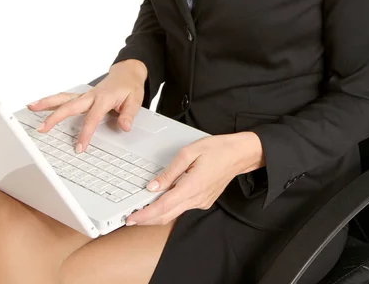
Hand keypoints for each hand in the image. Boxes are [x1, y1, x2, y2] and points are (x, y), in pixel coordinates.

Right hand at [26, 60, 146, 151]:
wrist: (127, 72)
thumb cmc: (130, 86)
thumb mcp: (135, 100)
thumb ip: (128, 114)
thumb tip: (124, 126)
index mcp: (104, 98)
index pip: (92, 118)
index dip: (85, 133)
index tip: (79, 147)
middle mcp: (91, 95)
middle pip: (69, 106)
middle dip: (54, 117)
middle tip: (42, 129)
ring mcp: (85, 95)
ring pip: (63, 98)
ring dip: (46, 103)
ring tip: (31, 107)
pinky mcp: (82, 96)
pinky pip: (65, 98)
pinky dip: (51, 101)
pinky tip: (39, 104)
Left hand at [125, 133, 242, 226]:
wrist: (238, 154)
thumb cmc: (216, 149)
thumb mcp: (189, 153)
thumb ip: (169, 172)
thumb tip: (153, 186)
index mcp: (191, 187)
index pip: (162, 207)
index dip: (144, 215)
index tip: (131, 218)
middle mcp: (197, 199)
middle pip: (166, 216)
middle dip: (147, 219)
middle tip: (130, 218)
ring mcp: (201, 202)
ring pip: (174, 213)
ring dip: (157, 215)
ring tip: (142, 210)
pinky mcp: (204, 201)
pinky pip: (183, 208)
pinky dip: (169, 208)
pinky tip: (161, 202)